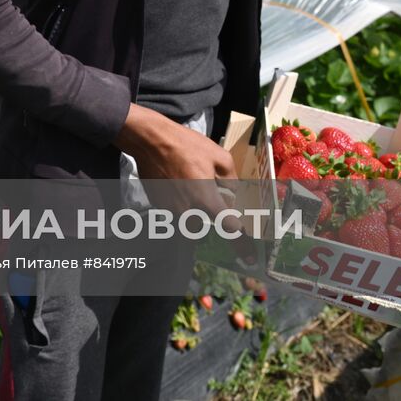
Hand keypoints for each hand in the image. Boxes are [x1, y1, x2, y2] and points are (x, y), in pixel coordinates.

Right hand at [116, 105, 251, 257]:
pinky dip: (179, 203)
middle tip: (205, 198)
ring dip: (191, 212)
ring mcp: (170, 209)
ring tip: (188, 186)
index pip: (228, 229)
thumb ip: (231, 178)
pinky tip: (176, 182)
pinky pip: (174, 213)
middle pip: (203, 230)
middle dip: (206, 220)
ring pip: (187, 223)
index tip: (250, 260)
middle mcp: (188, 210)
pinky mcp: (158, 205)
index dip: (242, 246)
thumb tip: (232, 193)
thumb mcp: (219, 155)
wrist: (150, 140)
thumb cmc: (185, 145)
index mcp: (206, 199)